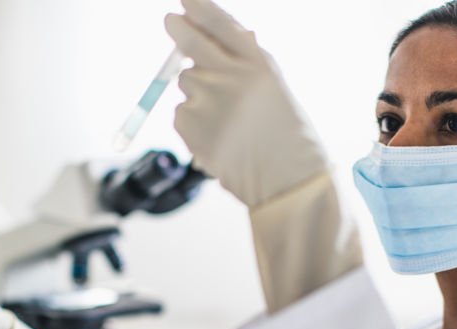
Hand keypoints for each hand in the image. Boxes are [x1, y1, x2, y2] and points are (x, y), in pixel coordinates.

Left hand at [165, 0, 327, 207]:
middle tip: (170, 21)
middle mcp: (230, 77)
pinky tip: (218, 138)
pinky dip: (193, 123)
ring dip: (198, 95)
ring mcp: (207, 101)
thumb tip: (220, 33)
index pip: (220, 25)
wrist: (286, 181)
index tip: (184, 1)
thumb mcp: (275, 89)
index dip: (200, 9)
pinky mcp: (190, 126)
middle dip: (178, 30)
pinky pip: (181, 114)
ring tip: (227, 121)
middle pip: (190, 43)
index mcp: (257, 64)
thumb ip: (248, 61)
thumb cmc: (286, 136)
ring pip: (187, 84)